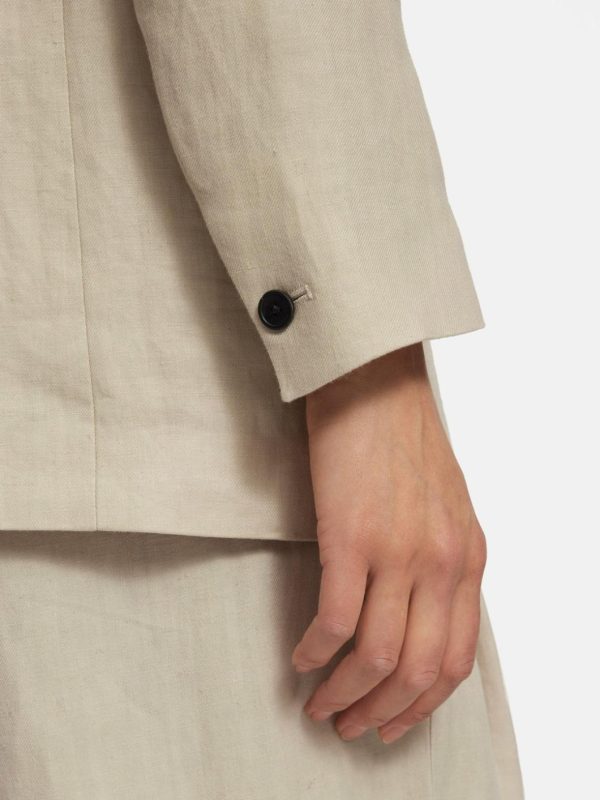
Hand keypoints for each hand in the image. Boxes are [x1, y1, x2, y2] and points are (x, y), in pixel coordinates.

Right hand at [291, 343, 486, 743]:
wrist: (373, 380)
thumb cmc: (401, 437)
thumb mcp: (446, 505)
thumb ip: (442, 562)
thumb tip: (416, 619)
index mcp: (468, 558)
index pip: (456, 661)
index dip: (421, 706)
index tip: (393, 724)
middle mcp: (441, 563)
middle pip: (417, 672)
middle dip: (382, 714)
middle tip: (350, 726)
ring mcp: (398, 552)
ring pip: (376, 658)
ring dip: (345, 694)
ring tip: (321, 704)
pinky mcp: (351, 537)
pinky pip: (334, 622)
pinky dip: (316, 654)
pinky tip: (301, 658)